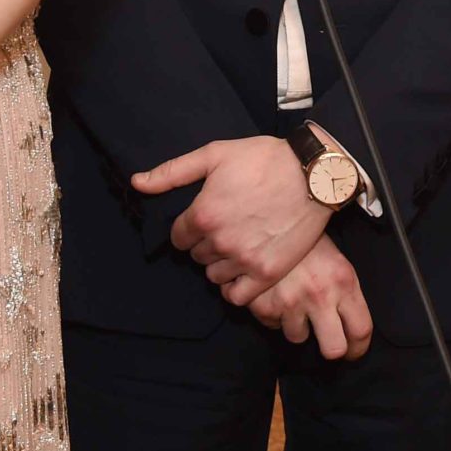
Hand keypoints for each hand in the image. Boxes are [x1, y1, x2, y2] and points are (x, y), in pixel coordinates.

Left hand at [133, 135, 331, 305]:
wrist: (313, 174)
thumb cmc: (264, 159)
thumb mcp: (215, 154)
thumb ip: (172, 172)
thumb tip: (136, 182)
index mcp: (203, 214)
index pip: (178, 238)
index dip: (190, 227)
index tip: (207, 218)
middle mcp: (220, 241)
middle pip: (197, 256)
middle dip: (206, 243)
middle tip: (228, 226)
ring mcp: (244, 260)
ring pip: (214, 276)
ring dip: (221, 264)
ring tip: (238, 245)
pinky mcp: (267, 273)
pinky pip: (236, 296)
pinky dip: (235, 286)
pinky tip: (243, 269)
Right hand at [248, 235, 372, 360]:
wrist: (267, 216)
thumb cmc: (306, 239)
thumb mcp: (336, 259)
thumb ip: (345, 291)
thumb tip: (350, 324)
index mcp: (343, 281)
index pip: (361, 330)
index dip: (359, 348)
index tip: (354, 351)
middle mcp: (319, 295)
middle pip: (334, 349)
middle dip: (332, 349)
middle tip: (328, 340)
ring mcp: (290, 302)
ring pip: (298, 337)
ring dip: (297, 324)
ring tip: (293, 300)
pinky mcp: (264, 305)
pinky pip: (272, 325)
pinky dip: (273, 314)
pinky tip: (274, 293)